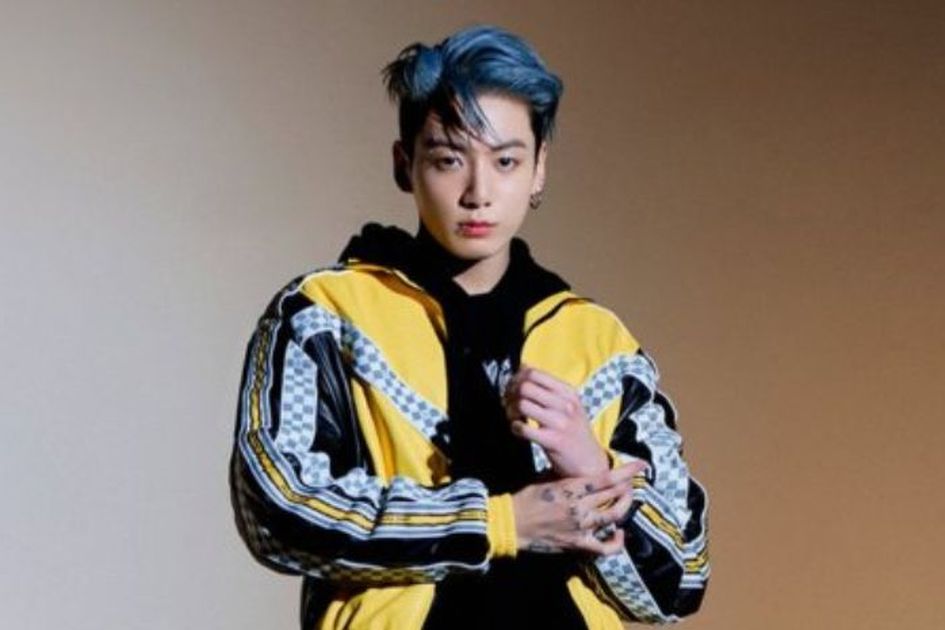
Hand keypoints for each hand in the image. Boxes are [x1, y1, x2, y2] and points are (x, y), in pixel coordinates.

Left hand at [504, 364, 608, 477]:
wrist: (589, 461)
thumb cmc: (574, 431)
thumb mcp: (569, 405)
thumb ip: (548, 387)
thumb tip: (523, 367)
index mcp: (569, 392)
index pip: (535, 374)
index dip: (517, 379)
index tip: (512, 389)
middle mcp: (566, 405)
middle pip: (526, 387)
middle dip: (511, 394)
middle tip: (508, 404)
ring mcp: (560, 422)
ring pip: (522, 404)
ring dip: (511, 410)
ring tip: (514, 417)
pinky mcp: (553, 441)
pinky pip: (523, 428)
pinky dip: (515, 427)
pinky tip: (519, 429)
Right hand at [512, 462, 644, 555]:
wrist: (512, 523)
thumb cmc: (527, 498)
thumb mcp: (546, 479)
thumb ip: (567, 476)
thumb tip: (580, 468)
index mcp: (571, 488)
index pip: (606, 478)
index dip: (627, 471)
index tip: (641, 465)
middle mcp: (579, 506)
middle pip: (614, 495)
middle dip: (627, 488)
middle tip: (630, 484)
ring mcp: (580, 526)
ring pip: (614, 516)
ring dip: (624, 507)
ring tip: (626, 501)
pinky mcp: (578, 543)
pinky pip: (604, 547)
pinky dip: (616, 542)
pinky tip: (619, 534)